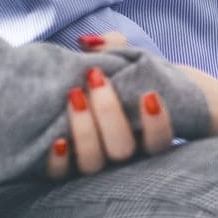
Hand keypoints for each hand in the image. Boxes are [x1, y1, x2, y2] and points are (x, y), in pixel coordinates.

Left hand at [47, 51, 174, 179]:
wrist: (109, 105)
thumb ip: (116, 48)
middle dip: (108, 112)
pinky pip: (63, 175)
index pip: (160, 141)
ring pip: (93, 162)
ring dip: (84, 130)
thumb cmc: (126, 84)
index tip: (149, 94)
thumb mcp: (131, 64)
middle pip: (122, 149)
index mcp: (151, 136)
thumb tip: (88, 41)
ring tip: (74, 95)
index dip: (157, 124)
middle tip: (96, 76)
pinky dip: (59, 161)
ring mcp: (100, 164)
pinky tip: (56, 140)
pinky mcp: (71, 168)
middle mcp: (127, 157)